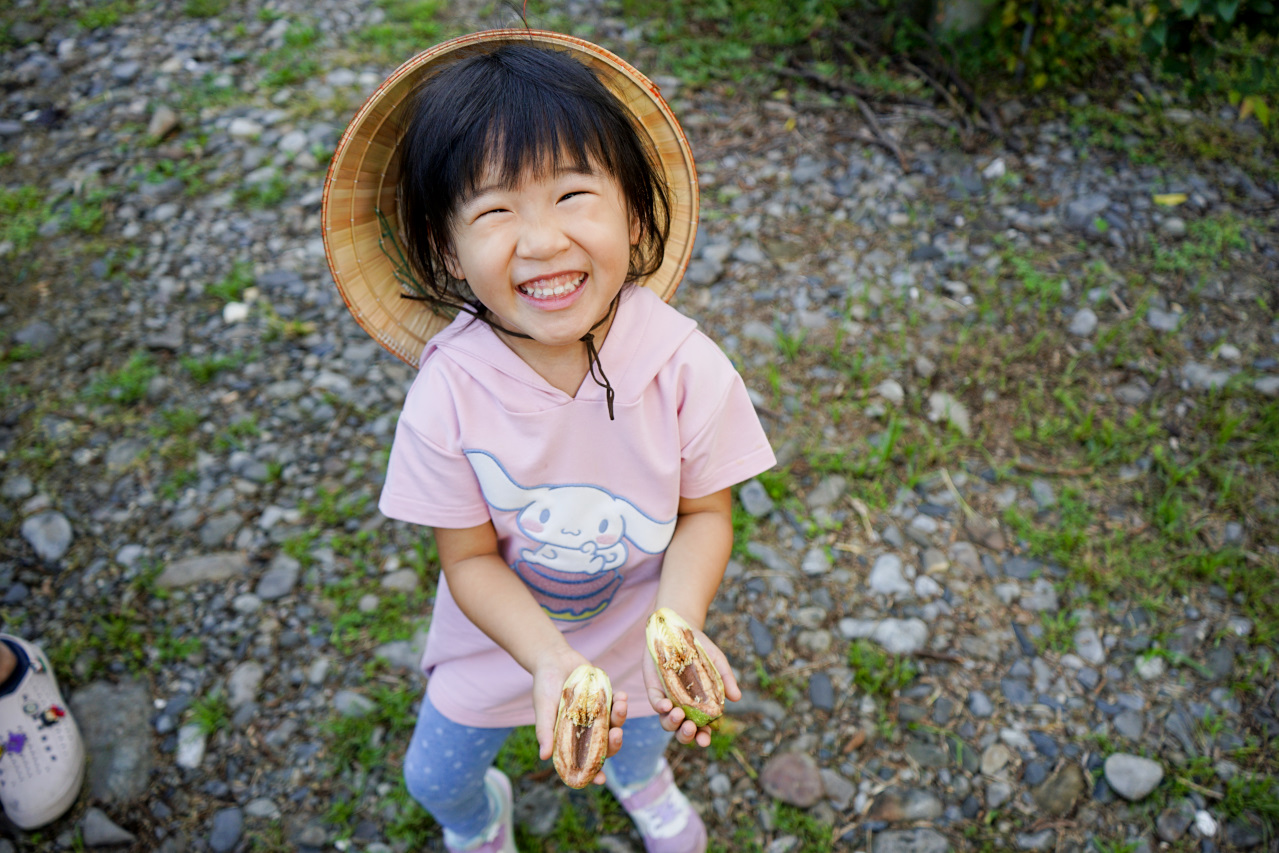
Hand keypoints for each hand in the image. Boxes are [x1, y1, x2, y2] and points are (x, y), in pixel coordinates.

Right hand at [532, 649, 627, 785]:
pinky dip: (621, 703)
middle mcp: (585, 730)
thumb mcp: (543, 708)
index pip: (582, 761)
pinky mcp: (605, 699)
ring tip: (621, 706)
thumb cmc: (544, 686)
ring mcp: (597, 715)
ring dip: (620, 719)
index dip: (592, 773)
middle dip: (613, 744)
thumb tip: (543, 756)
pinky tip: (622, 696)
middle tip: (617, 734)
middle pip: (604, 746)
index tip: (601, 780)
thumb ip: (545, 730)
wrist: (554, 659)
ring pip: (613, 725)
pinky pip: (617, 705)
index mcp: (570, 738)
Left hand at [643, 625, 741, 747]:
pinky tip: (666, 705)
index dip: (703, 737)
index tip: (705, 740)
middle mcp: (682, 706)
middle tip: (691, 728)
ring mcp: (667, 697)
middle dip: (686, 735)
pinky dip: (659, 706)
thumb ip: (726, 679)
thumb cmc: (701, 648)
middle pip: (681, 730)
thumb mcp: (717, 661)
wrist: (679, 628)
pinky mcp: (653, 687)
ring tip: (679, 715)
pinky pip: (654, 701)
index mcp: (699, 706)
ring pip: (666, 721)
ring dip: (672, 723)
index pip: (701, 729)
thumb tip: (737, 698)